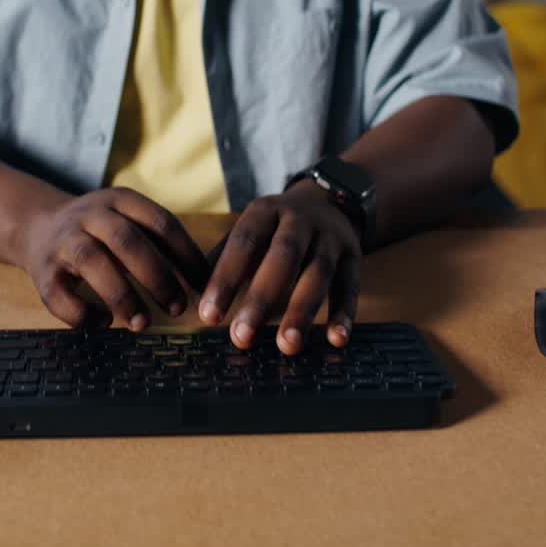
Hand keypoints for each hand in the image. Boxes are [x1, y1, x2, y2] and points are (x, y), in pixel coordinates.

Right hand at [17, 188, 210, 331]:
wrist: (37, 226)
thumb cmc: (101, 233)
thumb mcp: (130, 222)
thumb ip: (161, 244)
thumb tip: (206, 284)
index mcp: (120, 200)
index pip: (161, 222)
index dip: (186, 256)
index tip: (205, 286)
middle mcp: (90, 215)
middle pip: (127, 240)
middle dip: (157, 277)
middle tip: (178, 308)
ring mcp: (63, 241)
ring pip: (92, 262)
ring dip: (122, 296)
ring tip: (143, 324)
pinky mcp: (42, 271)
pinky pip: (60, 294)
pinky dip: (83, 313)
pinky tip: (103, 321)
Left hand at [199, 180, 361, 354]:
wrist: (330, 201)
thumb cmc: (275, 227)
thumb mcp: (249, 229)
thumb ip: (223, 259)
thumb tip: (191, 295)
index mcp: (265, 211)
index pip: (243, 243)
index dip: (225, 279)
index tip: (208, 316)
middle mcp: (300, 220)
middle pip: (283, 256)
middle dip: (262, 298)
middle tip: (242, 337)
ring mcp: (331, 237)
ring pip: (318, 273)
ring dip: (303, 311)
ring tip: (287, 346)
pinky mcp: (354, 256)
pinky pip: (351, 286)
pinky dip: (345, 313)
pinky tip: (336, 340)